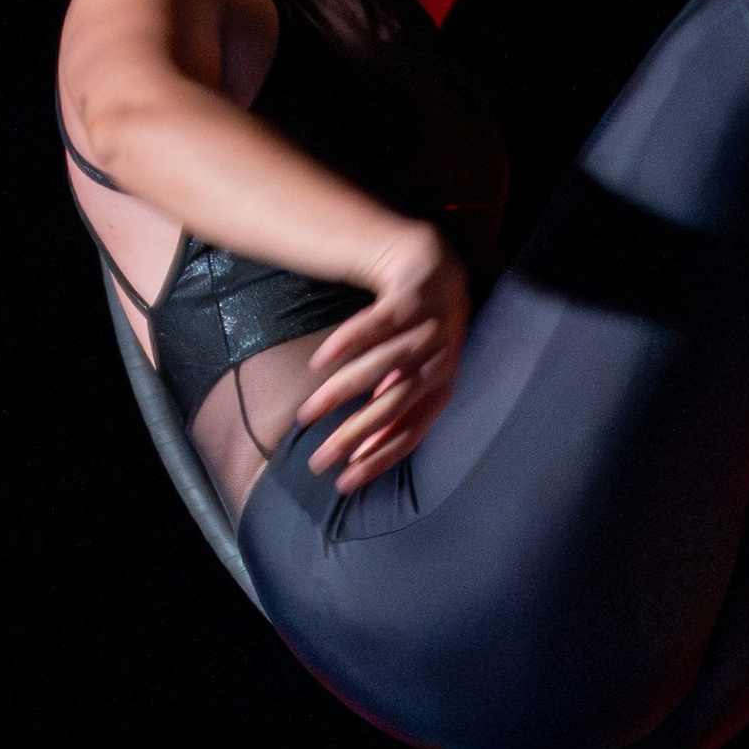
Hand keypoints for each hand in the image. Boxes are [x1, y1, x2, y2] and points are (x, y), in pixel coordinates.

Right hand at [296, 223, 467, 493]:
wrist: (432, 266)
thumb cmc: (417, 332)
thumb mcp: (412, 373)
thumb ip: (391, 408)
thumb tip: (363, 454)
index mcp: (441, 387)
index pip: (412, 432)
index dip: (380, 459)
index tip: (346, 482)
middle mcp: (439, 361)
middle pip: (393, 406)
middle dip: (354, 435)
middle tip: (318, 460)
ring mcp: (427, 329)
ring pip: (380, 366)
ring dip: (341, 393)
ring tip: (307, 415)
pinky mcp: (410, 298)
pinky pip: (376, 323)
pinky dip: (348, 342)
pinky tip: (320, 362)